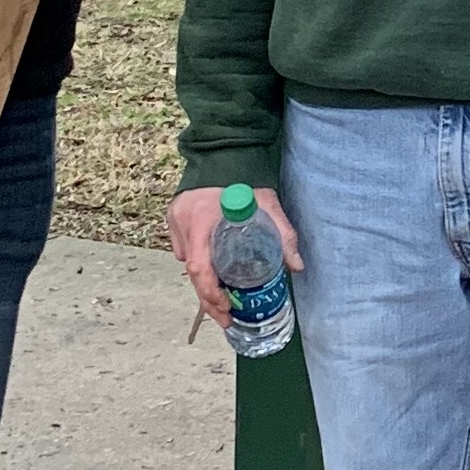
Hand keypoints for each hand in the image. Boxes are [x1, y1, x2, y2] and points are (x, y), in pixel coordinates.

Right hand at [167, 183, 301, 325]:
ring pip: (187, 261)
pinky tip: (212, 274)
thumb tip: (296, 267)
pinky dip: (198, 263)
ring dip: (203, 281)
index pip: (200, 267)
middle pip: (191, 272)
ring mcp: (175, 220)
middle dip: (208, 299)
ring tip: (222, 300)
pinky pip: (184, 249)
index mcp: (203, 219)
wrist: (224, 152)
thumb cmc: (245, 179)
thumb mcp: (268, 205)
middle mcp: (183, 221)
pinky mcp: (173, 217)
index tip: (227, 307)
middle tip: (226, 317)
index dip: (211, 293)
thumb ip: (283, 234)